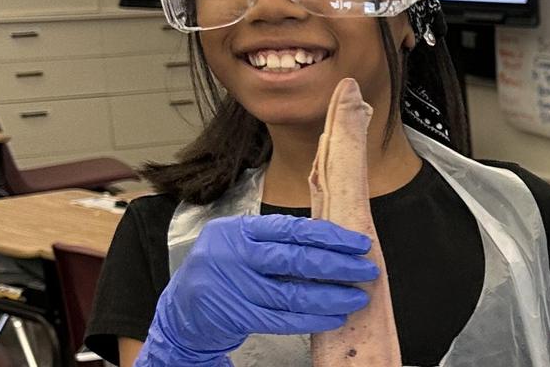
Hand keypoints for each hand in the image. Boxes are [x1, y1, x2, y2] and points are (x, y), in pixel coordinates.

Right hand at [138, 215, 378, 366]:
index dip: (331, 237)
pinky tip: (333, 318)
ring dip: (331, 297)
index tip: (360, 244)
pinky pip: (282, 319)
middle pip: (296, 260)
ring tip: (356, 298)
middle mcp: (233, 254)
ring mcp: (231, 286)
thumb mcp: (243, 244)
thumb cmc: (223, 272)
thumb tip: (334, 242)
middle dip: (338, 266)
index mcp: (239, 229)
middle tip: (367, 271)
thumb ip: (279, 240)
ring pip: (292, 294)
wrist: (181, 312)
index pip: (293, 229)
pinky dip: (312, 319)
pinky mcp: (233, 316)